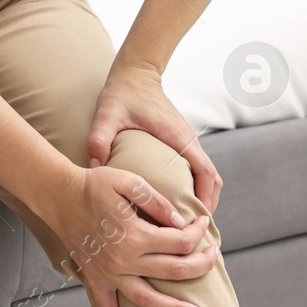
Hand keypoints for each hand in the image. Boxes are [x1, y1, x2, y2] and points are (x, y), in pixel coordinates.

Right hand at [39, 163, 217, 306]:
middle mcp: (125, 261)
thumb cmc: (95, 185)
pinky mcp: (97, 282)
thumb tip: (178, 221)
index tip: (203, 223)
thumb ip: (155, 200)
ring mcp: (111, 275)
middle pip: (174, 270)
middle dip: (200, 265)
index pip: (179, 240)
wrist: (60, 197)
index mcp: (135, 235)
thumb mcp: (128, 181)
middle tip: (215, 258)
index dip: (196, 232)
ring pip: (149, 301)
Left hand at [87, 58, 223, 214]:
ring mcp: (187, 141)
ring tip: (186, 226)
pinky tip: (177, 206)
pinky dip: (196, 189)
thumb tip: (94, 166)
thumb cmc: (123, 93)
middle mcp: (188, 140)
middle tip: (192, 234)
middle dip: (207, 206)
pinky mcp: (181, 142)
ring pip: (207, 176)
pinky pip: (197, 170)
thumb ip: (99, 138)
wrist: (135, 72)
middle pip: (212, 179)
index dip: (206, 198)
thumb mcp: (108, 114)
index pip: (205, 171)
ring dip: (203, 199)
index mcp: (178, 137)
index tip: (197, 221)